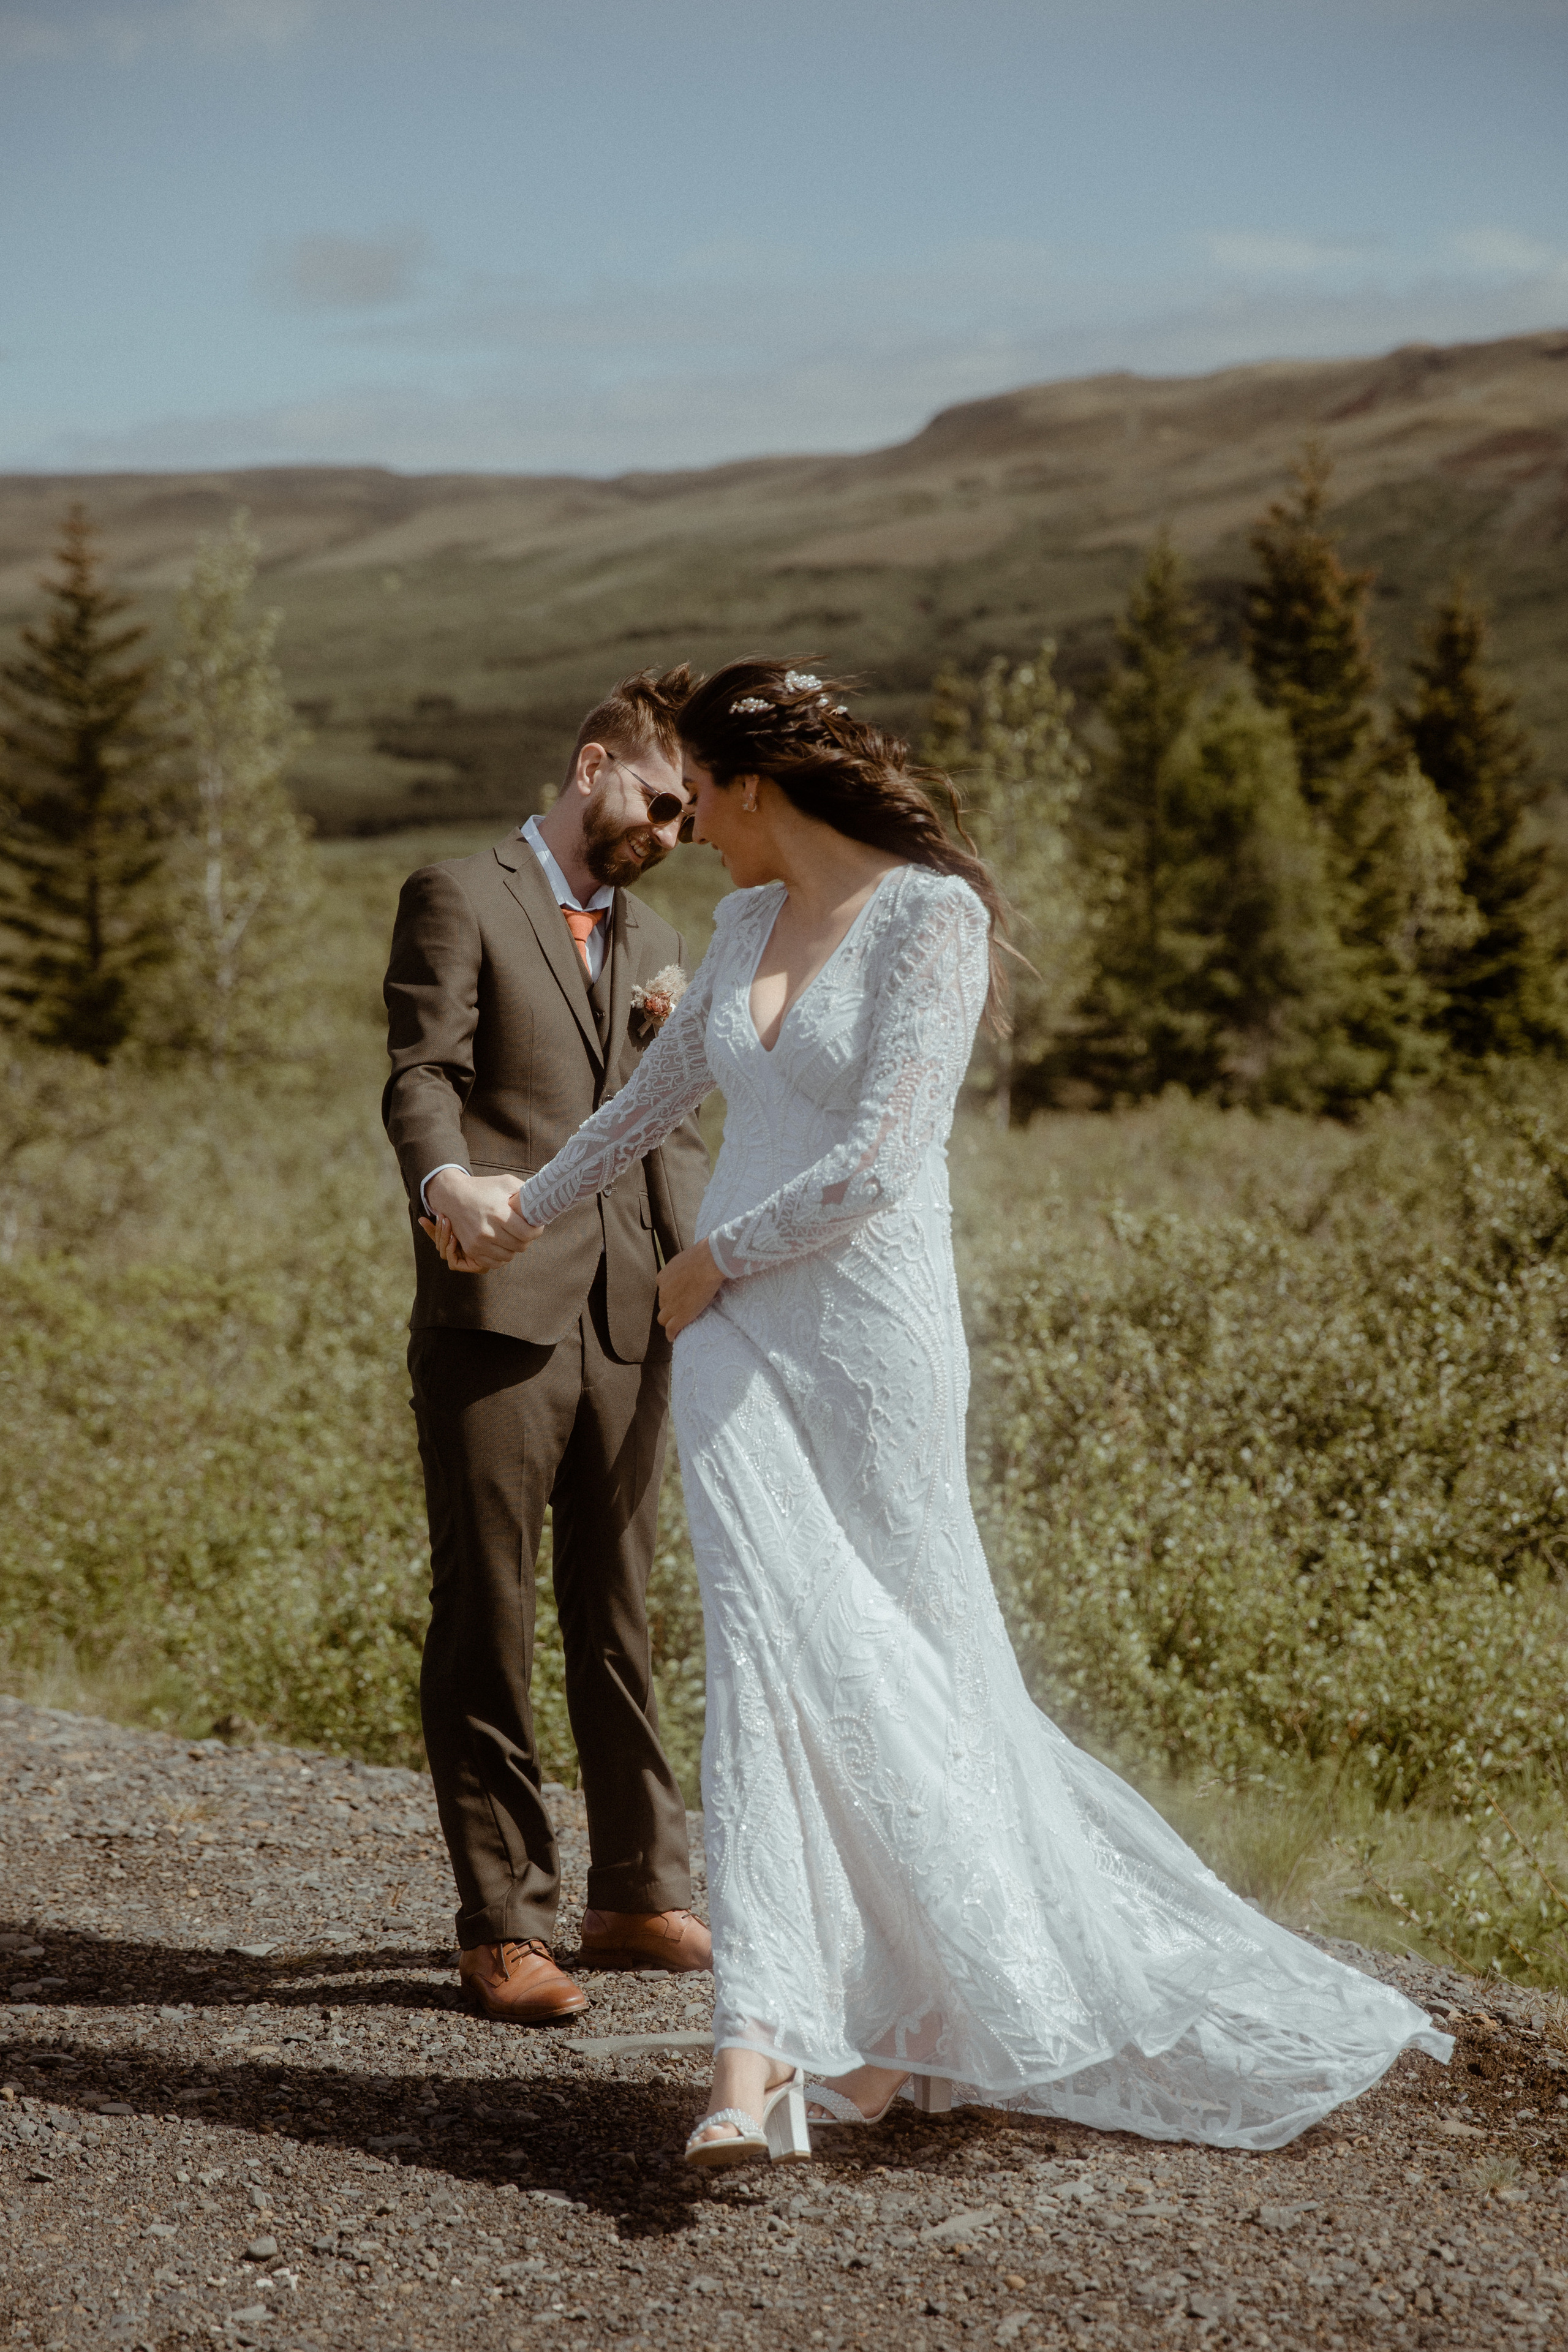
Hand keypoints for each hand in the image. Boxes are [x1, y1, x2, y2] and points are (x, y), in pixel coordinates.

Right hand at [418, 1167, 540, 1272]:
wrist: (453, 1196)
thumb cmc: (483, 1188)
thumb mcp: (505, 1182)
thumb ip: (525, 1192)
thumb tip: (542, 1202)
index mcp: (498, 1213)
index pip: (528, 1233)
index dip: (537, 1231)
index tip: (537, 1226)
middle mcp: (487, 1231)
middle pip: (520, 1246)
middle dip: (527, 1239)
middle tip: (525, 1231)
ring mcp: (478, 1243)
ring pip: (509, 1257)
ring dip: (514, 1248)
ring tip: (513, 1237)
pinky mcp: (471, 1250)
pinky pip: (494, 1263)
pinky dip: (502, 1257)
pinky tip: (502, 1246)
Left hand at [656, 1239, 723, 1339]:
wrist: (709, 1262)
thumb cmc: (704, 1256)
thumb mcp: (688, 1259)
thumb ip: (686, 1267)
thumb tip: (697, 1266)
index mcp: (663, 1277)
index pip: (663, 1292)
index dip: (671, 1296)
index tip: (679, 1298)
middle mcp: (663, 1291)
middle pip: (663, 1305)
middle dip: (670, 1308)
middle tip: (683, 1309)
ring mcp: (670, 1305)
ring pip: (664, 1318)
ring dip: (671, 1320)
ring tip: (679, 1324)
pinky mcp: (679, 1316)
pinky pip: (671, 1330)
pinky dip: (672, 1334)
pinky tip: (674, 1337)